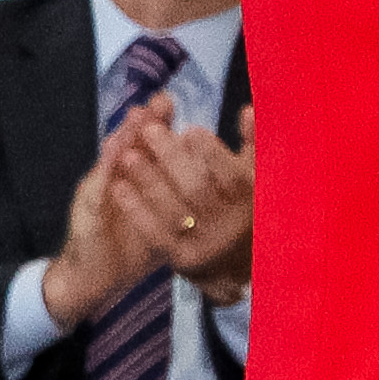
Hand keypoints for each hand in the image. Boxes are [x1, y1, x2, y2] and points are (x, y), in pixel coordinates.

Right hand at [41, 94, 178, 325]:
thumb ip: (186, 192)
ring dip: (125, 136)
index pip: (149, 145)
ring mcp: (101, 192)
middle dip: (147, 122)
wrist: (98, 275)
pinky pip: (97, 189)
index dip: (160, 123)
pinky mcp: (87, 211)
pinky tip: (114, 153)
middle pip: (132, 144)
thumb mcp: (168, 215)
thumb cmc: (138, 242)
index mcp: (139, 177)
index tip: (173, 101)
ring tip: (136, 115)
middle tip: (160, 99)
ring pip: (114, 159)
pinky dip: (106, 169)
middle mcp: (118, 179)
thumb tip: (218, 172)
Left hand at [110, 104, 256, 302]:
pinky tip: (119, 187)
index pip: (232, 176)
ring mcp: (205, 244)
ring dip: (149, 180)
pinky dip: (137, 209)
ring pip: (174, 209)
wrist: (242, 269)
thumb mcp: (258, 179)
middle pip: (198, 189)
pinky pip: (156, 233)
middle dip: (172, 157)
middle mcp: (229, 224)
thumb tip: (246, 109)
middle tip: (149, 130)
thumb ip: (254, 145)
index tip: (190, 129)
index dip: (212, 153)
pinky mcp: (182, 259)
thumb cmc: (247, 212)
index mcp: (251, 202)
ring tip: (128, 154)